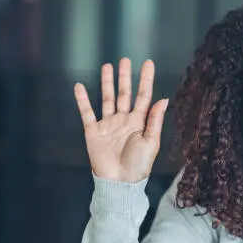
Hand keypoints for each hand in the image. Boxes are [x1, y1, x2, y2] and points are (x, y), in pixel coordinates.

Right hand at [74, 58, 168, 182]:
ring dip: (107, 83)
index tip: (148, 63)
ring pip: (107, 99)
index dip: (146, 79)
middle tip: (125, 60)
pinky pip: (87, 112)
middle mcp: (124, 121)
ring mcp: (108, 125)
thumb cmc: (138, 165)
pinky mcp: (93, 132)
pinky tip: (79, 86)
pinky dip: (82, 100)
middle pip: (124, 94)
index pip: (143, 96)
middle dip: (125, 77)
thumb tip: (163, 99)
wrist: (119, 183)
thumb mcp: (151, 142)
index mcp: (139, 122)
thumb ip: (155, 120)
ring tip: (107, 66)